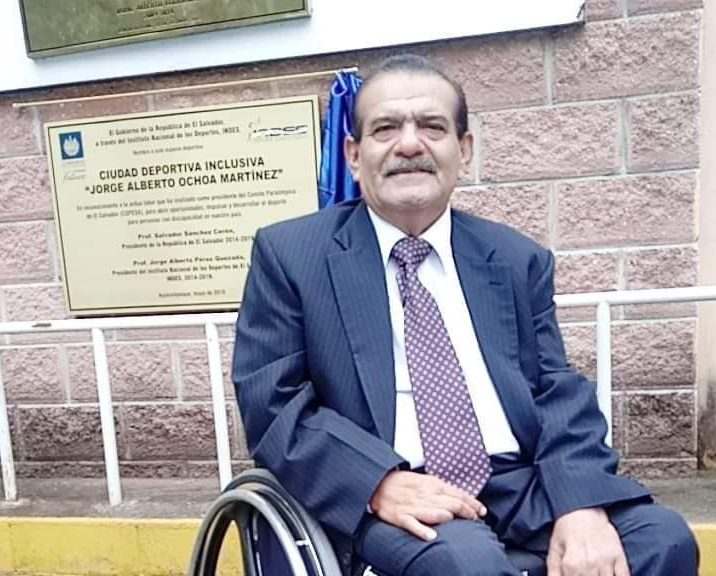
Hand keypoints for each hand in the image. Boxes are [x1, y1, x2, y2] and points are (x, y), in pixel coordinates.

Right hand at [369, 470, 486, 540]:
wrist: (378, 484)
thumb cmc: (403, 483)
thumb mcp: (425, 480)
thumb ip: (443, 490)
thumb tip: (461, 498)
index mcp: (432, 485)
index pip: (458, 494)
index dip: (472, 503)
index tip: (481, 511)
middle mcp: (426, 495)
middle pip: (452, 504)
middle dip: (467, 512)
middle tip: (474, 519)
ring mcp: (414, 507)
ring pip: (436, 513)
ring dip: (449, 517)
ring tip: (457, 524)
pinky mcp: (401, 517)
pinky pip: (413, 525)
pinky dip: (423, 530)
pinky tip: (432, 536)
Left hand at [547, 508, 628, 575]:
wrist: (585, 508)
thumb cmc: (567, 529)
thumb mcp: (555, 547)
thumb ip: (554, 570)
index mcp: (572, 562)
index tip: (573, 575)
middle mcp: (590, 562)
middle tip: (583, 572)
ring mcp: (607, 560)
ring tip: (594, 572)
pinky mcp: (619, 556)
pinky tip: (609, 575)